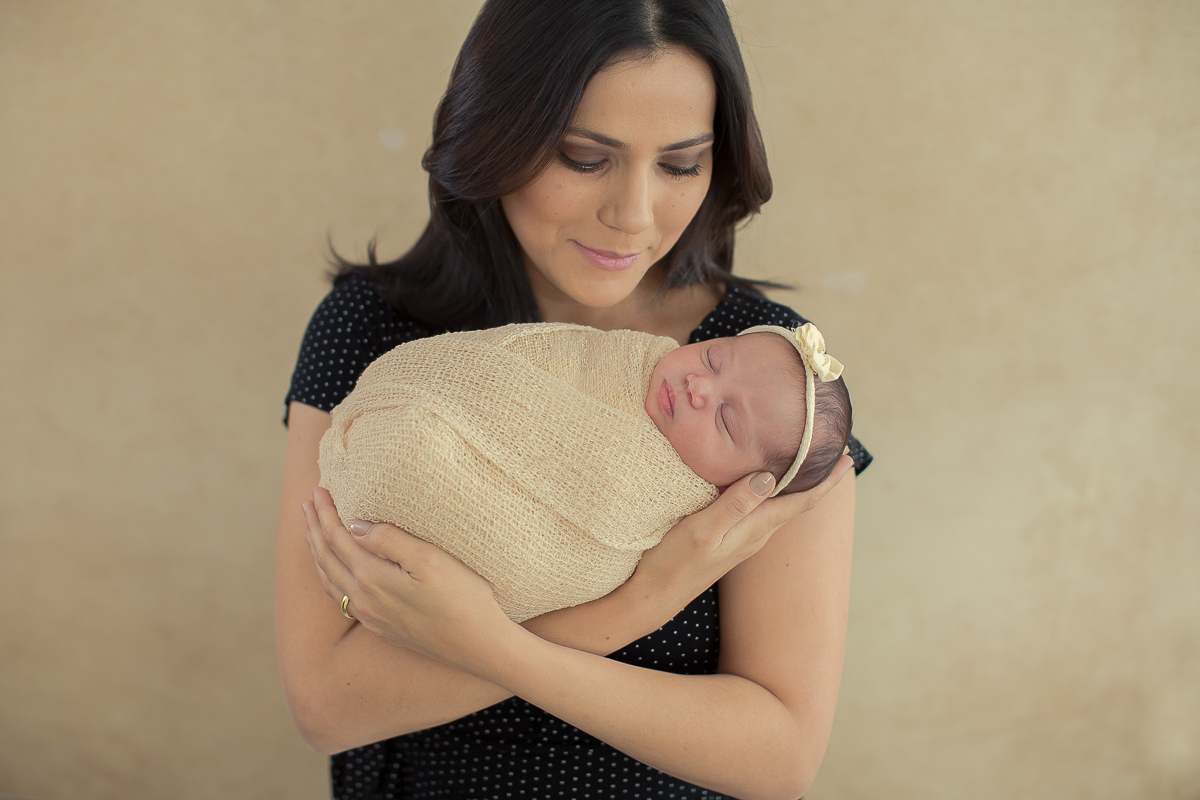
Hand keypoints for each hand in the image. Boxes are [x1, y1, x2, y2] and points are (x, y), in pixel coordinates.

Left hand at [302, 487, 513, 667]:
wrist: (479, 645)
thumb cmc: (463, 597)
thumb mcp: (431, 560)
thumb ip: (390, 540)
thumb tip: (354, 527)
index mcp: (373, 578)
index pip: (339, 538)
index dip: (327, 513)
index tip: (318, 489)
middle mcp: (365, 600)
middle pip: (328, 558)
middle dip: (315, 527)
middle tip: (306, 503)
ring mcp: (372, 617)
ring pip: (331, 581)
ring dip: (318, 554)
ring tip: (310, 533)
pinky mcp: (382, 628)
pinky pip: (342, 600)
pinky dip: (329, 579)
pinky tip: (332, 574)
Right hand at [633, 453, 854, 599]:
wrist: (654, 596)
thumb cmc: (673, 563)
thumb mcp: (702, 529)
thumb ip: (735, 503)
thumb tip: (769, 477)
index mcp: (756, 528)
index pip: (803, 501)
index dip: (828, 479)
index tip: (848, 456)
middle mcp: (756, 533)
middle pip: (797, 500)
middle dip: (818, 476)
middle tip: (834, 449)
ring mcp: (743, 537)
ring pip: (780, 504)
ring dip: (796, 482)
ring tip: (806, 459)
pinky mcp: (728, 537)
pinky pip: (760, 508)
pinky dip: (771, 489)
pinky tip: (763, 480)